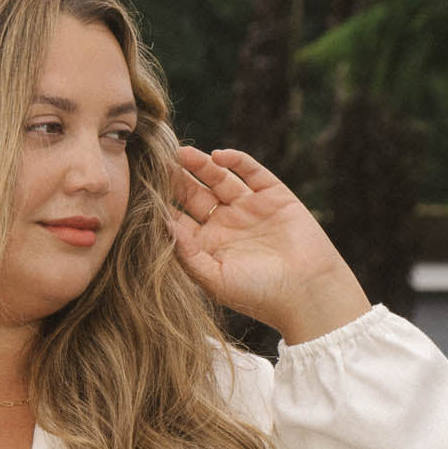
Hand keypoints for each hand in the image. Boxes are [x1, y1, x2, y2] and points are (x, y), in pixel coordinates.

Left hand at [170, 146, 370, 344]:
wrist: (306, 291)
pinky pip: (251, 171)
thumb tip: (163, 225)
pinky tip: (217, 155)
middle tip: (157, 163)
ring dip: (201, 166)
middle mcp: (225, 224)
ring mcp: (248, 207)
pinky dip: (236, 160)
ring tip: (182, 154)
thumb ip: (188, 254)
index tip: (141, 192)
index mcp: (207, 246)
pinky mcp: (273, 195)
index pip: (178, 219)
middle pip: (194, 195)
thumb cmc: (257, 294)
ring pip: (219, 179)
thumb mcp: (214, 279)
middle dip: (177, 180)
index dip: (162, 206)